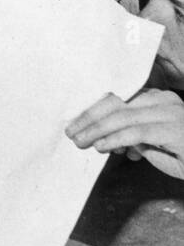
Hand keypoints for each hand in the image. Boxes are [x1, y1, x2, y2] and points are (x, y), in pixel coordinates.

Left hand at [67, 90, 183, 179]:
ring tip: (80, 141)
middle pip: (116, 104)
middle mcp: (164, 101)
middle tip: (72, 133)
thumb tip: (105, 139)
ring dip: (97, 129)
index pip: (118, 100)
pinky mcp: (174, 129)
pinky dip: (114, 138)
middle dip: (89, 119)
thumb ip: (134, 137)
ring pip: (122, 116)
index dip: (93, 111)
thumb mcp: (156, 145)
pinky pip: (136, 131)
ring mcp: (170, 113)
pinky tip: (101, 146)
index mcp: (158, 100)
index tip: (75, 123)